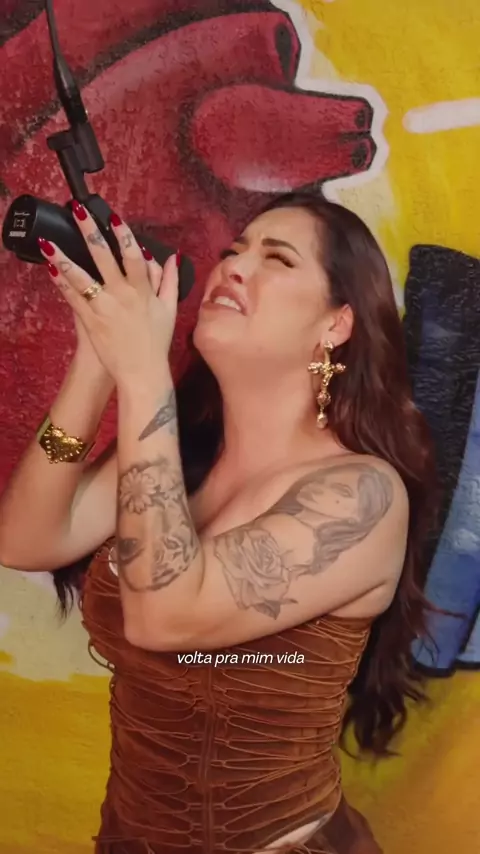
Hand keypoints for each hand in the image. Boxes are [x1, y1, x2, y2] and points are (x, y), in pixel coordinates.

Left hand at [37, 203, 178, 386]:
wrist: (142, 371)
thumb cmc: (156, 341)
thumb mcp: (169, 309)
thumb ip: (170, 281)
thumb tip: (173, 257)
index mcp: (142, 290)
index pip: (132, 255)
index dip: (122, 235)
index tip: (112, 218)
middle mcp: (122, 295)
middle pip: (103, 257)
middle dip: (90, 232)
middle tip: (78, 211)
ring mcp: (104, 307)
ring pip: (81, 277)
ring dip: (63, 258)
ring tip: (48, 241)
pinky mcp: (90, 320)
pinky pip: (73, 298)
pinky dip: (61, 282)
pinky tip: (50, 268)